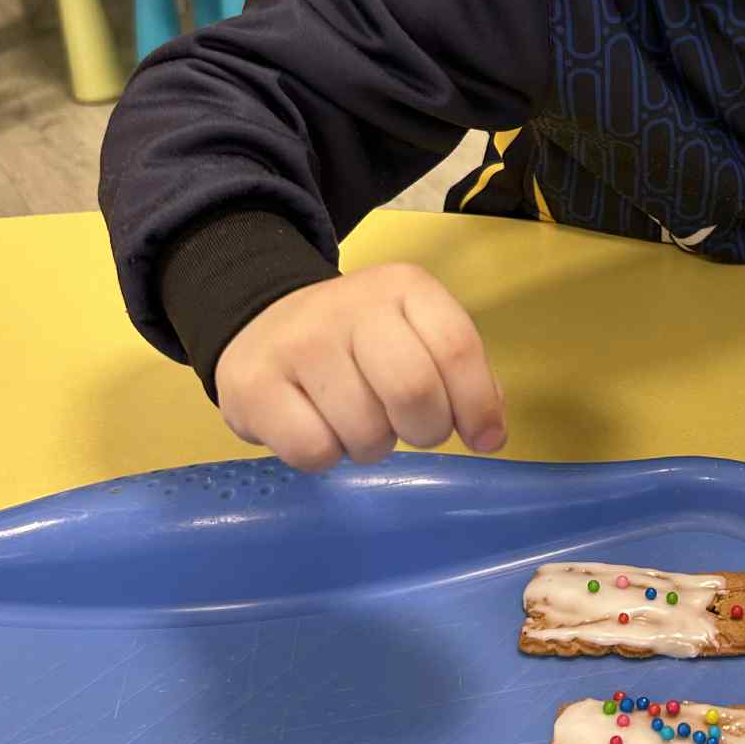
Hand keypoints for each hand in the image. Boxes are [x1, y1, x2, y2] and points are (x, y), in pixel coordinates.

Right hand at [214, 264, 506, 471]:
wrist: (262, 323)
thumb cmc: (357, 341)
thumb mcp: (414, 333)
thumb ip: (457, 372)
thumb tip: (490, 431)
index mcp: (402, 286)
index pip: (457, 348)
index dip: (477, 405)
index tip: (484, 438)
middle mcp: (350, 305)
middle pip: (414, 390)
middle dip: (425, 430)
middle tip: (413, 431)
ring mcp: (298, 342)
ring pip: (365, 431)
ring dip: (372, 446)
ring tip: (356, 421)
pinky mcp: (254, 384)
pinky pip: (314, 450)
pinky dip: (327, 456)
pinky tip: (318, 427)